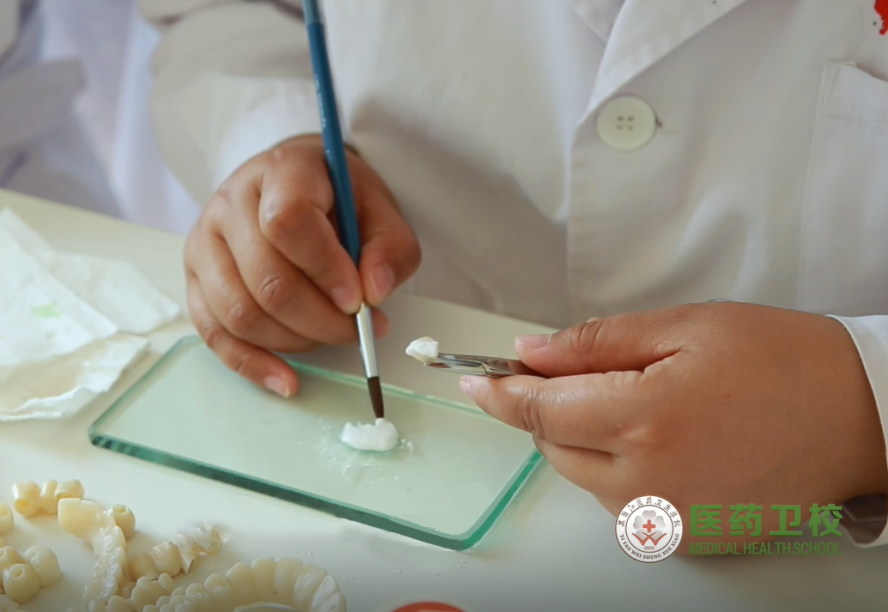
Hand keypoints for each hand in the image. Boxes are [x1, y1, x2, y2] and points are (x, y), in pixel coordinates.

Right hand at [184, 135, 420, 396]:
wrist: (290, 186)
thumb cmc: (335, 199)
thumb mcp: (377, 208)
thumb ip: (389, 246)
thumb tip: (375, 291)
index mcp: (280, 172)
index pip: (287, 221)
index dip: (324, 268)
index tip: (357, 299)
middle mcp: (230, 204)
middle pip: (265, 279)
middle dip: (319, 319)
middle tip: (357, 329)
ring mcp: (205, 243)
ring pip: (240, 313)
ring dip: (294, 341)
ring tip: (332, 337)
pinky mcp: (194, 280)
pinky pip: (215, 334)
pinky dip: (252, 365)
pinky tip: (286, 381)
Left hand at [460, 303, 887, 545]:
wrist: (863, 417)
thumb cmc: (783, 362)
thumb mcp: (684, 327)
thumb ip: (594, 344)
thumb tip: (529, 353)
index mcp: (643, 420)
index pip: (537, 410)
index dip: (498, 391)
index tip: (472, 377)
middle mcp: (646, 482)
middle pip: (552, 445)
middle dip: (549, 407)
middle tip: (576, 370)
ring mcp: (665, 518)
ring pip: (582, 475)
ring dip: (585, 437)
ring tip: (643, 400)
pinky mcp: (684, 537)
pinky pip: (619, 501)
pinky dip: (618, 467)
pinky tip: (662, 437)